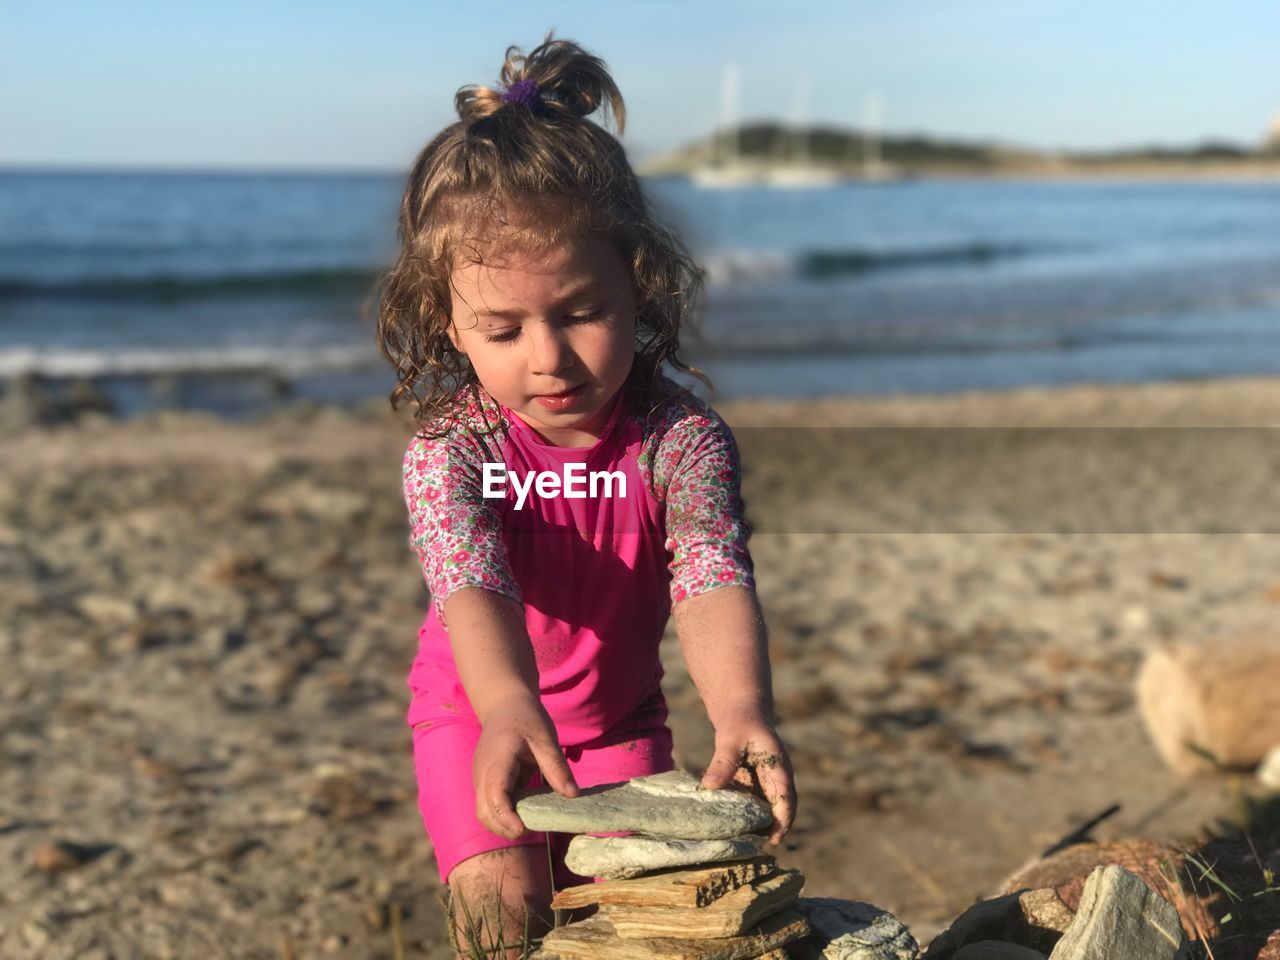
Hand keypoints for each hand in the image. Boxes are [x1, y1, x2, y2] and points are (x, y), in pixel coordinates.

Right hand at [472, 694, 578, 838]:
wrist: (504, 704)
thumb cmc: (526, 718)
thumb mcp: (546, 739)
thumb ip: (557, 767)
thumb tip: (573, 795)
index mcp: (498, 762)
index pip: (495, 796)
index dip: (507, 817)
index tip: (524, 828)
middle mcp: (483, 774)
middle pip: (484, 812)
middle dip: (505, 828)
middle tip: (533, 829)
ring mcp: (481, 778)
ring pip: (483, 812)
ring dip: (502, 824)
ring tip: (530, 822)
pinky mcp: (484, 781)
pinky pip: (489, 805)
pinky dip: (503, 814)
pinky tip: (524, 810)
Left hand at [700, 712, 795, 846]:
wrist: (742, 713)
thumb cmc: (740, 723)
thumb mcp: (730, 740)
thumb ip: (722, 762)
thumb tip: (708, 786)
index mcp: (779, 768)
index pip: (787, 799)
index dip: (783, 821)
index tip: (775, 840)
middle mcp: (777, 779)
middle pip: (779, 810)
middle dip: (771, 829)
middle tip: (754, 848)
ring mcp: (766, 783)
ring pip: (765, 810)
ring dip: (756, 825)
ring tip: (739, 842)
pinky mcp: (753, 785)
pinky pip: (751, 804)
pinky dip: (743, 816)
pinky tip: (729, 826)